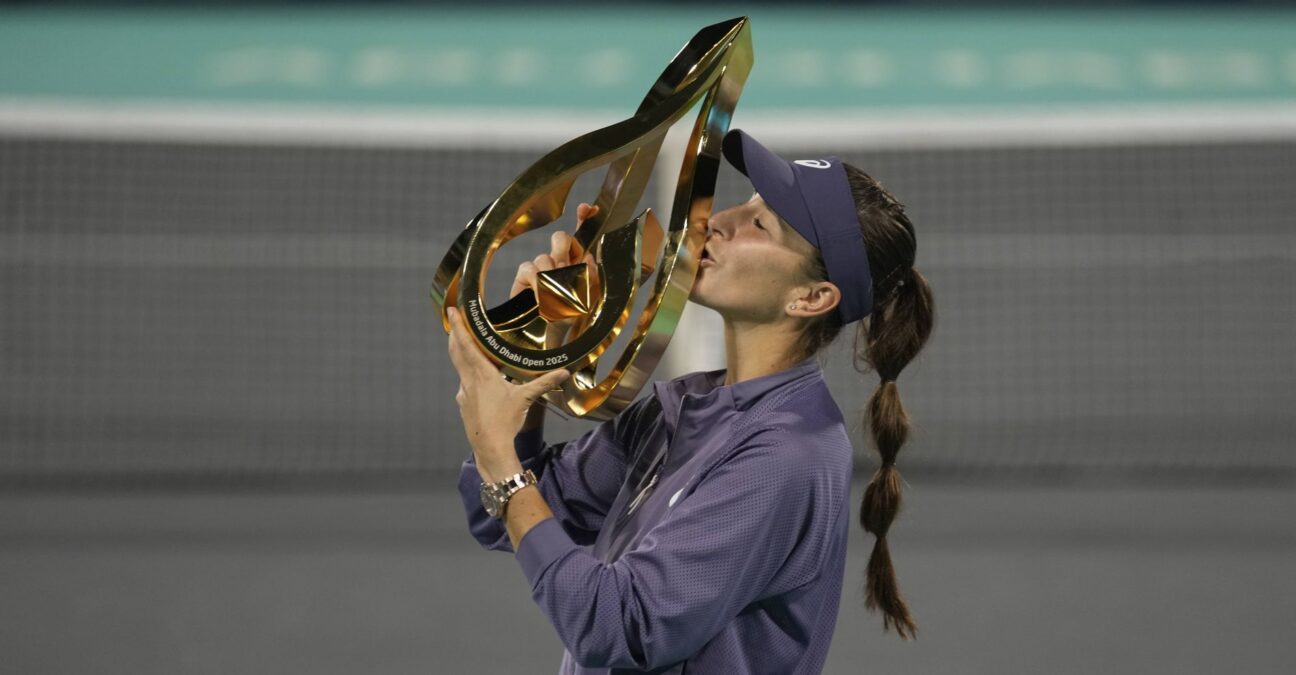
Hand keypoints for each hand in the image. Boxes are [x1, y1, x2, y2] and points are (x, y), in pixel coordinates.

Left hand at [446, 304, 569, 477]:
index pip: (468, 345)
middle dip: (456, 333)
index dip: (460, 326)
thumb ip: (544, 383)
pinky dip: (467, 372)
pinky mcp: (464, 403)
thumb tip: (564, 372)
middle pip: (457, 351)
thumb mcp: (526, 399)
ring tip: (463, 341)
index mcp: (482, 375)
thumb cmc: (506, 422)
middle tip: (454, 317)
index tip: (453, 310)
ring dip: (460, 351)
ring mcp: (464, 392)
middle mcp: (469, 381)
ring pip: (459, 366)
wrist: (489, 447)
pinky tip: (475, 377)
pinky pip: (464, 382)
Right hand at [509, 203, 598, 346]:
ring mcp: (541, 268)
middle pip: (561, 237)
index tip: (586, 208)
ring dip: (552, 276)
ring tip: (556, 295)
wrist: (552, 336)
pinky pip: (529, 268)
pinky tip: (539, 295)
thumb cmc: (574, 315)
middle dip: (564, 249)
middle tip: (566, 268)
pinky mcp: (524, 277)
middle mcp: (561, 261)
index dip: (584, 217)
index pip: (582, 233)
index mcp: (580, 261)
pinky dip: (536, 281)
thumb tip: (589, 256)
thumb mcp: (591, 293)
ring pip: (545, 256)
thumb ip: (592, 271)